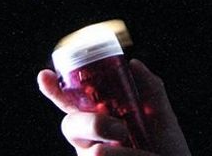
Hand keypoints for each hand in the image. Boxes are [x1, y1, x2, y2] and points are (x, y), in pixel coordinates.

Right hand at [38, 59, 191, 155]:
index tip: (44, 75)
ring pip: (90, 152)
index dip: (53, 89)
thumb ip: (150, 90)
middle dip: (92, 123)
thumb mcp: (162, 118)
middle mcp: (89, 141)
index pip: (69, 102)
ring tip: (137, 150)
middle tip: (121, 129)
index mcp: (98, 119)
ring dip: (118, 151)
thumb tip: (133, 64)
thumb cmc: (167, 150)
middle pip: (70, 125)